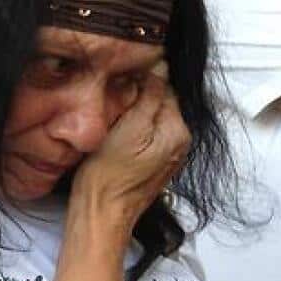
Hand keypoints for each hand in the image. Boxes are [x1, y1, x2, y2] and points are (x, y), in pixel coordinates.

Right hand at [72, 62, 190, 230]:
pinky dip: (131, 130)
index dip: (139, 81)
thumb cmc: (108, 175)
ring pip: (151, 119)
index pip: (164, 87)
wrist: (101, 213)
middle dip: (137, 98)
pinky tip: (114, 137)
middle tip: (110, 105)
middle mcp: (179, 142)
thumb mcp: (128, 128)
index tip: (115, 86)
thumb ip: (148, 96)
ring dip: (132, 114)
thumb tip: (159, 67)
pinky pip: (145, 135)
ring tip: (110, 121)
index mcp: (177, 130)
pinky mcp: (152, 164)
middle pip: (159, 103)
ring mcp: (167, 154)